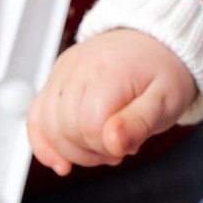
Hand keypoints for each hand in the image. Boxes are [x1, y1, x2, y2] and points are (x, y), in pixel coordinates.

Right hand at [27, 28, 199, 175]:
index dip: (107, 147)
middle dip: (90, 151)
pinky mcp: (55, 79)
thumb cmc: (162, 71)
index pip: (90, 128)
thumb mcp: (166, 100)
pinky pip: (35, 115)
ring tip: (98, 146)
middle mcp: (78, 69)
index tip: (126, 146)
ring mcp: (63, 73)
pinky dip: (43, 142)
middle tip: (116, 148)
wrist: (155, 41)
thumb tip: (114, 143)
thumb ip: (140, 123)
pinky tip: (59, 161)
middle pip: (65, 130)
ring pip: (47, 126)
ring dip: (70, 150)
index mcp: (107, 74)